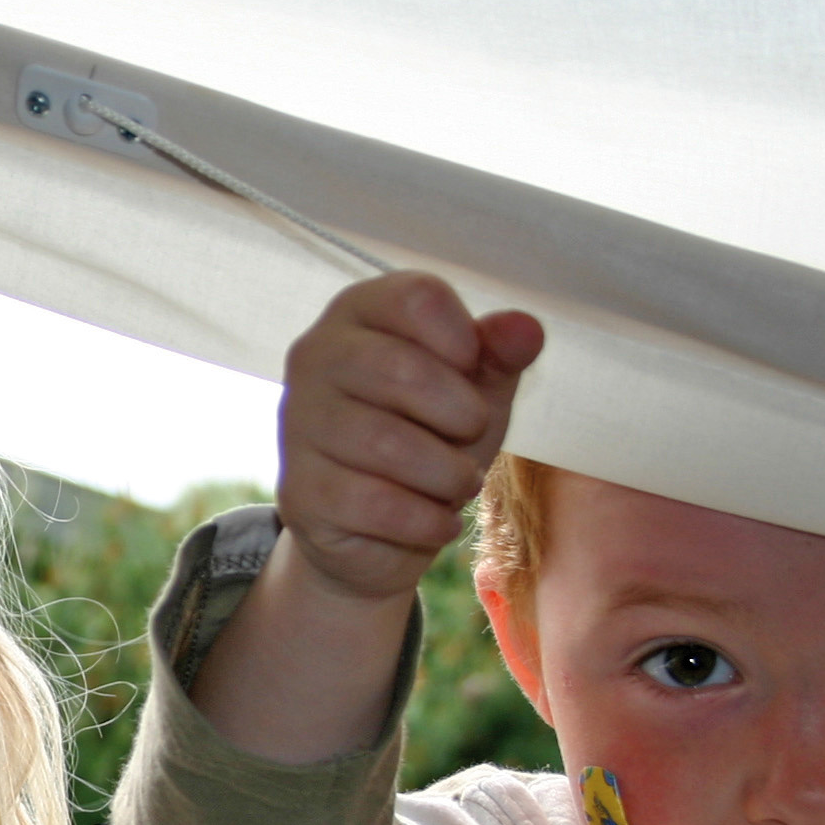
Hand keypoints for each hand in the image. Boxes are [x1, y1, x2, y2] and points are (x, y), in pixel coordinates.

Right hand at [276, 272, 544, 602]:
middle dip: (462, 414)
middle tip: (472, 435)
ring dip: (449, 475)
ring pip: (387, 444)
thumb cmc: (430, 435)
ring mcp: (299, 424)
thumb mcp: (475, 388)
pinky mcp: (301, 490)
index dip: (466, 341)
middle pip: (402, 369)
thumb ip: (499, 354)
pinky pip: (376, 504)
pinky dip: (426, 521)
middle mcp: (316, 357)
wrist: (378, 527)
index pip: (417, 297)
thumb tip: (525, 329)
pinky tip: (434, 521)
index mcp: (360, 313)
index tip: (470, 371)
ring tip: (457, 483)